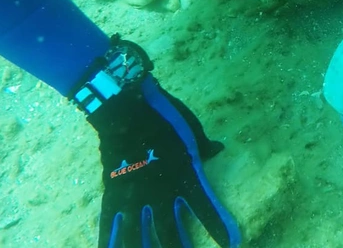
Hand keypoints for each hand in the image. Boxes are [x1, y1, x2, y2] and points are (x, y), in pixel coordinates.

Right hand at [87, 75, 240, 247]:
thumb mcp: (191, 130)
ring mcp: (134, 197)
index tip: (232, 243)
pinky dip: (110, 241)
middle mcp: (160, 193)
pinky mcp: (113, 195)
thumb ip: (204, 147)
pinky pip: (110, 224)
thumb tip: (219, 149)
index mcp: (184, 176)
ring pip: (140, 236)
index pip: (206, 209)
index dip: (220, 228)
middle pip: (171, 234)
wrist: (125, 109)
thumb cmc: (163, 117)